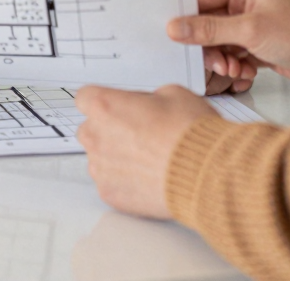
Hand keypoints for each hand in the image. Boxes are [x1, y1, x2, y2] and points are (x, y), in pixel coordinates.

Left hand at [74, 85, 214, 218]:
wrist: (205, 173)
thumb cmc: (190, 131)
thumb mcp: (172, 94)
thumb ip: (147, 99)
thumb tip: (145, 108)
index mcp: (105, 106)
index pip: (85, 98)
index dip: (103, 102)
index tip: (116, 107)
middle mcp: (96, 136)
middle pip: (88, 129)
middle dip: (106, 129)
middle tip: (135, 133)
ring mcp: (101, 169)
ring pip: (98, 158)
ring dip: (114, 156)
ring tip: (147, 160)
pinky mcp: (110, 194)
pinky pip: (110, 182)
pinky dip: (124, 181)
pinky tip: (148, 178)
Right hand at [169, 0, 289, 90]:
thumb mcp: (251, 31)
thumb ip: (210, 30)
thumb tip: (177, 27)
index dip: (187, 17)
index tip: (173, 34)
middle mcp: (249, 1)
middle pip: (209, 22)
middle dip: (208, 45)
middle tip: (214, 60)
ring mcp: (255, 24)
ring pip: (220, 42)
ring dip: (222, 59)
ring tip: (233, 68)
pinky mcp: (261, 45)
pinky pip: (234, 55)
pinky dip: (235, 66)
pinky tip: (245, 72)